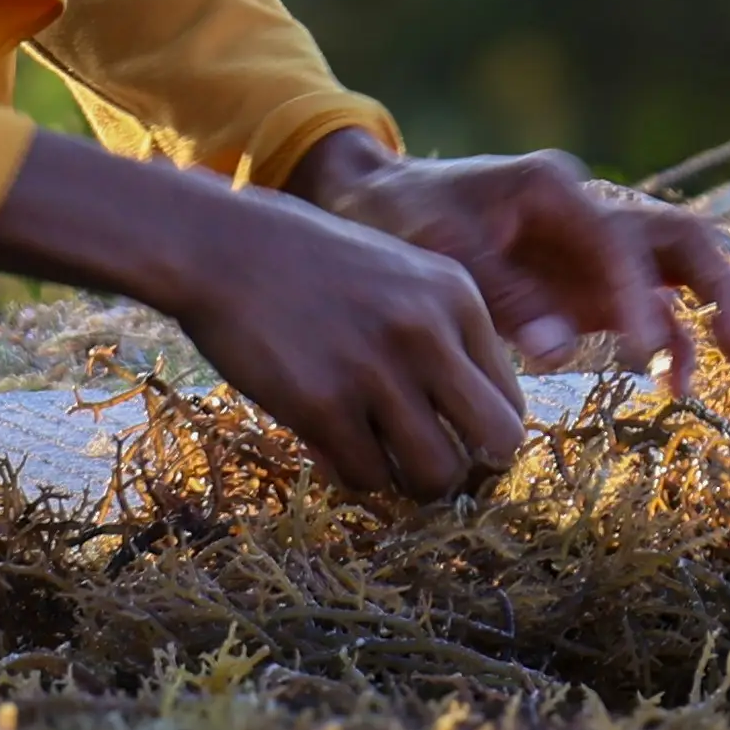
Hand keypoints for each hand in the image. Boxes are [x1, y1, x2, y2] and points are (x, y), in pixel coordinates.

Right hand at [0, 130, 526, 500]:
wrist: (219, 245)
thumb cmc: (308, 265)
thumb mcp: (398, 275)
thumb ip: (442, 334)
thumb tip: (471, 428)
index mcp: (456, 296)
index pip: (511, 400)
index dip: (485, 436)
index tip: (454, 443)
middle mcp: (428, 332)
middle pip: (497, 443)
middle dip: (470, 471)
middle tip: (431, 469)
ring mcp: (375, 369)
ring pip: (437, 474)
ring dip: (411, 483)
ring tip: (379, 462)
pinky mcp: (322, 403)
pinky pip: (367, 478)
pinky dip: (354, 476)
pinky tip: (331, 446)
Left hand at [284, 133, 729, 395]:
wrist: (375, 203)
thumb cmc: (404, 218)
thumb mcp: (444, 250)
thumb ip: (506, 296)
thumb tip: (562, 352)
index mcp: (554, 190)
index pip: (620, 239)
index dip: (637, 298)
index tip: (642, 353)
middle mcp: (588, 212)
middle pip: (677, 237)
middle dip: (719, 284)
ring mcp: (591, 249)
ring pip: (672, 270)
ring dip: (709, 309)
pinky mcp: (585, 284)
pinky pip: (643, 307)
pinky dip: (665, 339)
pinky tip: (672, 383)